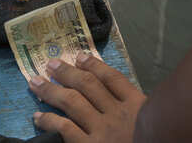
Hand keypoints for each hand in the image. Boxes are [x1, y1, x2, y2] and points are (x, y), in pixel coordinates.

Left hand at [29, 55, 145, 142]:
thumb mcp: (154, 124)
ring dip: (51, 90)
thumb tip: (114, 96)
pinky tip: (38, 116)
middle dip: (67, 72)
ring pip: (72, 102)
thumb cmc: (155, 141)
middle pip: (88, 85)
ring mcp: (103, 131)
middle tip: (51, 64)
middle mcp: (119, 115)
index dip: (94, 65)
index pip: (113, 79)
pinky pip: (64, 128)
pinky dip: (49, 120)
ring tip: (36, 82)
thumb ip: (138, 111)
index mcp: (138, 107)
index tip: (79, 57)